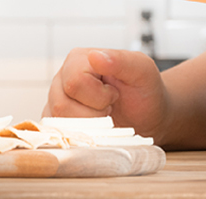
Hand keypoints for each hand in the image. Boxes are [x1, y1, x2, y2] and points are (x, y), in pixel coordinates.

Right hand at [42, 48, 169, 137]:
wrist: (148, 115)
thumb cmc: (145, 91)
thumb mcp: (142, 71)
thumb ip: (121, 61)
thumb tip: (94, 55)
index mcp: (78, 59)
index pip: (75, 83)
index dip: (99, 96)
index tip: (115, 94)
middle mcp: (62, 78)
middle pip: (62, 104)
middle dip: (94, 113)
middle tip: (110, 107)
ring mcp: (56, 100)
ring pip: (59, 121)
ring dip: (88, 125)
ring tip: (103, 116)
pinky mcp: (57, 119)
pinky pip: (57, 133)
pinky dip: (80, 135)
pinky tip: (95, 127)